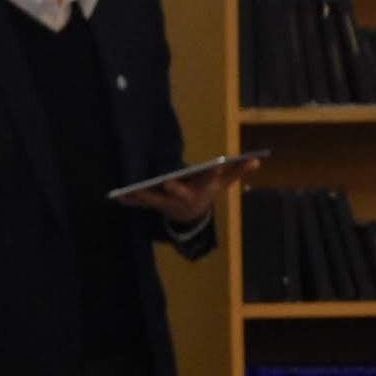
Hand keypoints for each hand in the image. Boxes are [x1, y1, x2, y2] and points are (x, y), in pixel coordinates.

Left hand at [119, 159, 258, 223]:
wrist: (191, 215)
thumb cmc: (206, 191)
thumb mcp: (222, 183)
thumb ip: (237, 171)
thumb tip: (257, 160)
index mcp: (202, 189)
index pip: (209, 178)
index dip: (214, 171)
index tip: (218, 162)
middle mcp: (185, 197)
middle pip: (179, 191)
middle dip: (174, 187)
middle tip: (167, 181)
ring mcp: (169, 203)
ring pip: (155, 199)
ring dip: (144, 195)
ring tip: (131, 189)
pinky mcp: (155, 205)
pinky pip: (141, 203)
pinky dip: (130, 201)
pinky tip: (118, 197)